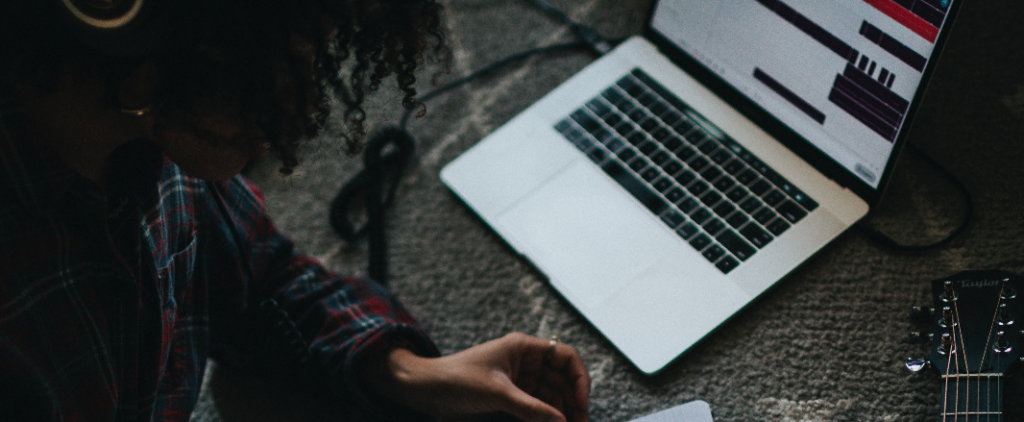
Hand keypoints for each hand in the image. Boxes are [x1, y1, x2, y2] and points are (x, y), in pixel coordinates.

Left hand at [367, 332, 590, 421]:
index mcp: (524, 348)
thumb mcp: (497, 393)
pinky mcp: (509, 399)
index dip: (579, 379)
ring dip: (561, 414)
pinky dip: (545, 420)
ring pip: (551, 398)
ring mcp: (518, 381)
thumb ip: (532, 409)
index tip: (581, 404)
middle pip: (562, 381)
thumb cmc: (456, 380)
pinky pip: (536, 409)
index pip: (565, 357)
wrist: (423, 391)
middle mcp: (525, 362)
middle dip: (573, 403)